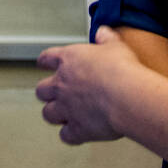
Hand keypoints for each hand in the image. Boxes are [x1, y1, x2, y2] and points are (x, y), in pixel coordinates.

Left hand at [37, 25, 143, 144]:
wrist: (126, 96)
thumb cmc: (121, 70)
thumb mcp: (116, 46)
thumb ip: (106, 38)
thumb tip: (102, 31)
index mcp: (68, 61)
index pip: (47, 58)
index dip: (45, 61)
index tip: (43, 63)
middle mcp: (62, 85)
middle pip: (41, 90)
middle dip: (46, 93)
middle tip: (54, 94)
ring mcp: (67, 108)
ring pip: (48, 114)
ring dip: (54, 114)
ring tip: (61, 115)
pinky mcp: (77, 129)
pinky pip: (66, 136)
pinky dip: (70, 136)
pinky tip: (75, 135)